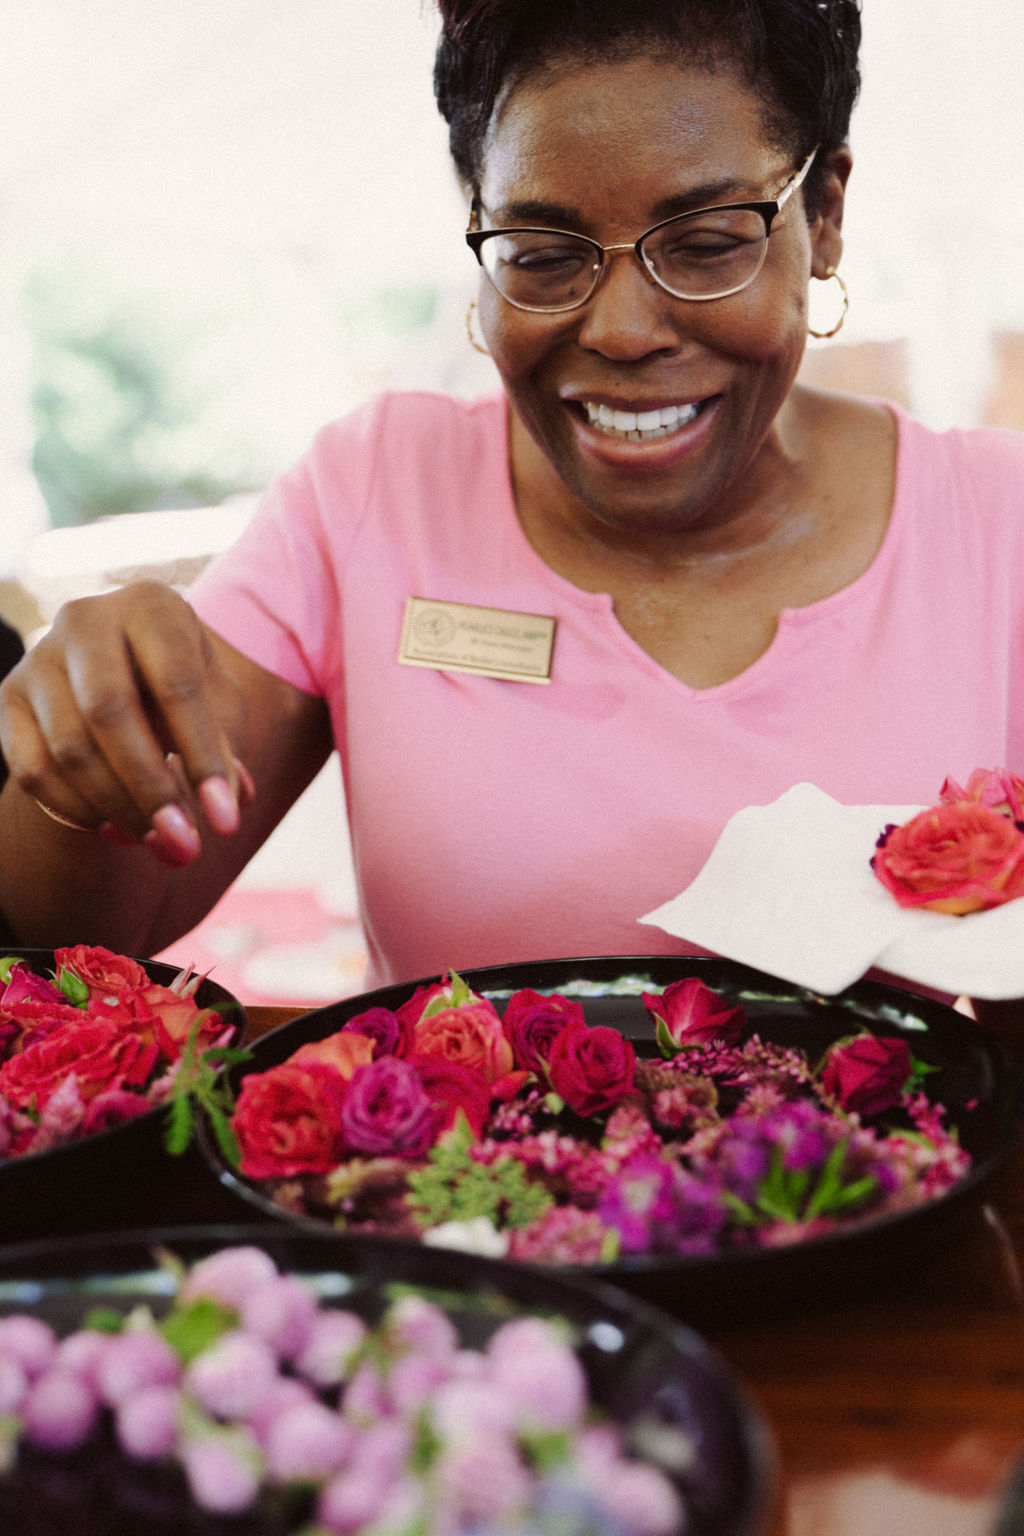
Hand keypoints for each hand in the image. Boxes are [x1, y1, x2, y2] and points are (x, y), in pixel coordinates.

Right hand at [0, 582, 252, 865]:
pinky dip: (74, 810)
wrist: (124, 667)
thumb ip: (224, 752)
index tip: (226, 822)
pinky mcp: (8, 697)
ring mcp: (39, 657)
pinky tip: (114, 829)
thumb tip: (231, 807)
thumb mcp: (216, 706)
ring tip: (158, 844)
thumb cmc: (183, 685)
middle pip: (110, 712)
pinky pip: (31, 769)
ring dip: (117, 809)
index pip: (177, 684)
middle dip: (151, 789)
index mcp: (150, 605)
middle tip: (184, 847)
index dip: (203, 757)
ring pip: (69, 748)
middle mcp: (86, 619)